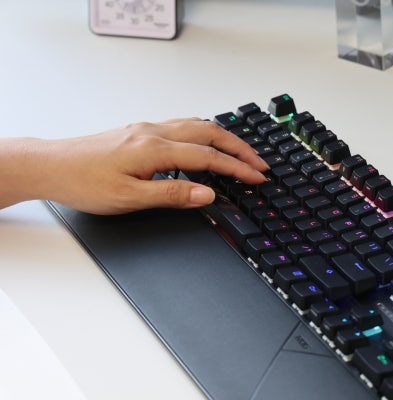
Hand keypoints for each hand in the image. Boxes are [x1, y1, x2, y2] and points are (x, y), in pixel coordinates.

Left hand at [0, 118, 267, 213]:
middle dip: (239, 148)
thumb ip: (173, 194)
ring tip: (241, 152)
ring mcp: (146, 129)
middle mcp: (153, 133)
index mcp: (155, 149)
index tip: (257, 177)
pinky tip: (205, 143)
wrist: (50, 166)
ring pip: (196, 125)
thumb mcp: (130, 197)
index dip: (237, 168)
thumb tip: (207, 194)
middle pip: (209, 133)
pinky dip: (204, 133)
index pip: (209, 157)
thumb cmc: (83, 182)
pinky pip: (182, 126)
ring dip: (223, 138)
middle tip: (259, 164)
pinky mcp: (139, 132)